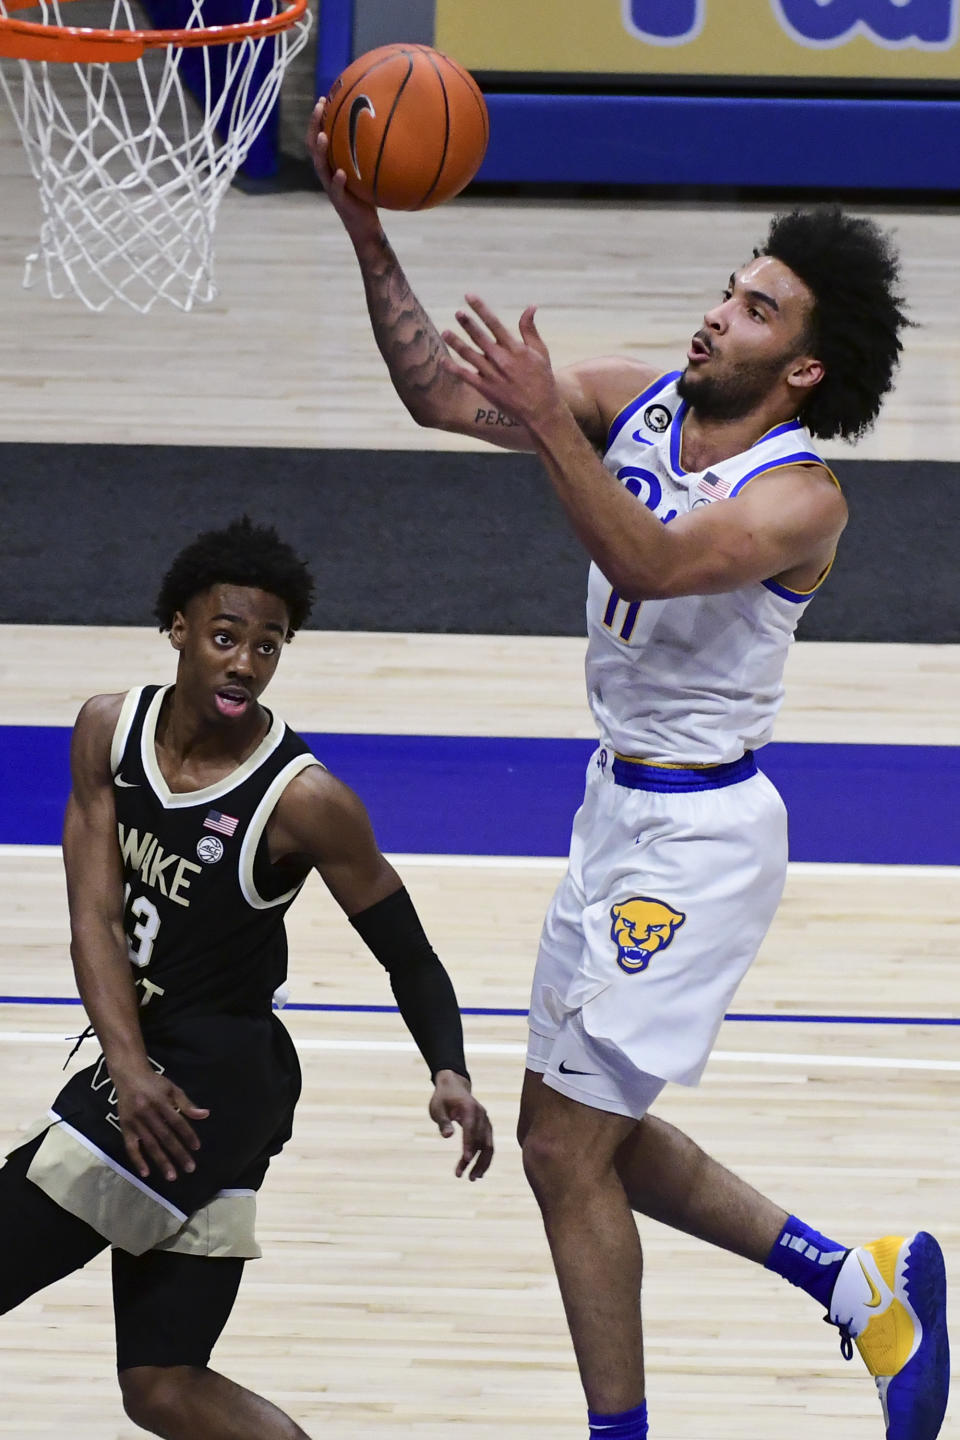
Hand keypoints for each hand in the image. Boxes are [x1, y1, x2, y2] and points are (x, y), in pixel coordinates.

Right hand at [113, 1065, 209, 1183]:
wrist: (128, 1076)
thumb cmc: (154, 1083)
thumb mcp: (172, 1088)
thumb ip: (187, 1103)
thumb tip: (205, 1115)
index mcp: (161, 1102)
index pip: (177, 1122)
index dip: (187, 1134)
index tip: (196, 1148)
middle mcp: (148, 1113)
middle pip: (165, 1136)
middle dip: (178, 1153)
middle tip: (189, 1168)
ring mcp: (135, 1122)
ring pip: (150, 1145)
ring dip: (161, 1161)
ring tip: (172, 1176)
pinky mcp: (125, 1128)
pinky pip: (131, 1147)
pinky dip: (137, 1160)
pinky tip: (146, 1172)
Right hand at [306, 99, 380, 236]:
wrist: (365, 226)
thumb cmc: (367, 195)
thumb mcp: (366, 171)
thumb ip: (369, 154)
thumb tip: (387, 129)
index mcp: (331, 164)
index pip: (319, 137)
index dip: (317, 119)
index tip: (323, 99)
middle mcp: (327, 173)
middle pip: (313, 146)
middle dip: (314, 125)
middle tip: (319, 107)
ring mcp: (331, 187)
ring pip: (320, 167)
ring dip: (320, 151)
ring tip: (323, 137)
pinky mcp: (340, 202)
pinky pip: (336, 190)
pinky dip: (337, 181)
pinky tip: (341, 173)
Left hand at [429, 1070, 493, 1180]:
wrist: (453, 1086)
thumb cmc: (443, 1098)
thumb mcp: (437, 1108)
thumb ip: (443, 1122)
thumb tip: (447, 1136)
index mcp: (470, 1108)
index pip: (471, 1129)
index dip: (469, 1145)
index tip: (466, 1160)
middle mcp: (481, 1115)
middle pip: (483, 1141)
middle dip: (477, 1160)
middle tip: (468, 1177)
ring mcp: (485, 1121)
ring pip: (488, 1145)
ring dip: (482, 1163)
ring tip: (473, 1178)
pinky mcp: (485, 1127)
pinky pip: (487, 1144)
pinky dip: (484, 1157)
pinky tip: (478, 1171)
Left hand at [442, 296, 558, 427]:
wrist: (540, 411)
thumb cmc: (542, 379)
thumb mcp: (541, 352)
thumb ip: (530, 329)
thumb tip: (530, 306)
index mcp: (515, 348)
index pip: (494, 323)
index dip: (480, 308)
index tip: (469, 297)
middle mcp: (502, 360)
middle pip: (480, 337)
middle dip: (467, 323)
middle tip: (458, 313)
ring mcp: (492, 375)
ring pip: (469, 355)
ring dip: (456, 343)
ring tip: (445, 332)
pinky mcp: (485, 389)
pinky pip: (466, 376)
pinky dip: (454, 368)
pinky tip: (443, 361)